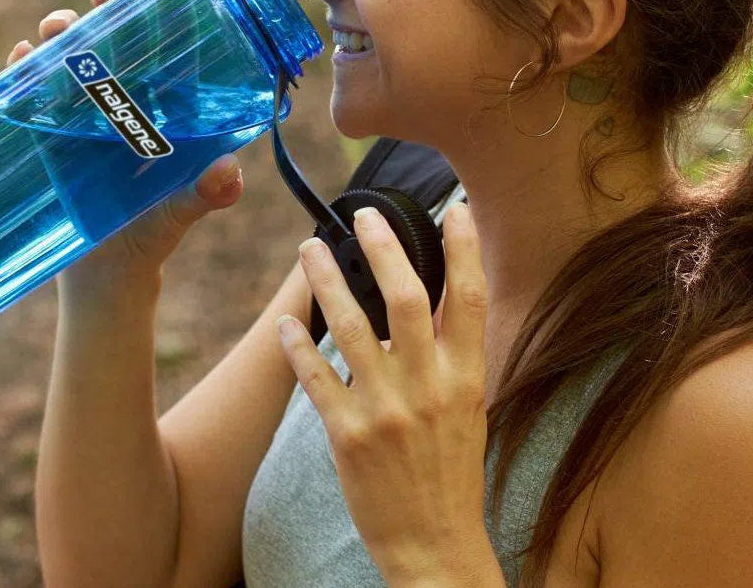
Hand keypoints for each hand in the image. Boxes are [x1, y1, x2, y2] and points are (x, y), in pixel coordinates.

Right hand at [7, 0, 243, 305]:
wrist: (108, 277)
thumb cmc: (153, 238)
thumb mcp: (180, 215)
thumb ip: (205, 195)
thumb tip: (227, 173)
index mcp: (163, 113)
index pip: (162, 52)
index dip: (155, 17)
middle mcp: (125, 107)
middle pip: (113, 46)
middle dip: (103, 15)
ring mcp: (85, 120)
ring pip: (72, 64)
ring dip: (61, 38)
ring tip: (55, 29)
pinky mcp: (53, 139)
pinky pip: (37, 97)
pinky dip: (25, 73)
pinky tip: (20, 59)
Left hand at [277, 205, 502, 584]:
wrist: (436, 545)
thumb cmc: (450, 474)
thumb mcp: (468, 410)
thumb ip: (453, 357)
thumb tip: (441, 299)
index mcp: (466, 378)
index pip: (469, 299)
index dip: (463, 249)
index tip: (451, 208)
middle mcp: (429, 388)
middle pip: (406, 299)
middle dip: (383, 249)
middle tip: (361, 214)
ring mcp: (386, 410)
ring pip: (351, 327)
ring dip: (326, 282)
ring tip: (310, 248)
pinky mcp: (348, 435)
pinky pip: (317, 377)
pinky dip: (297, 344)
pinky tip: (283, 320)